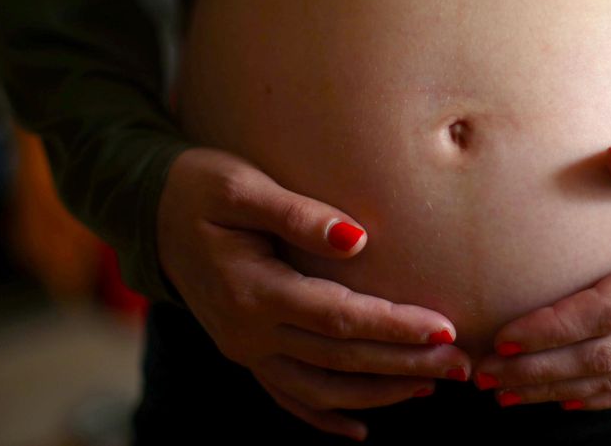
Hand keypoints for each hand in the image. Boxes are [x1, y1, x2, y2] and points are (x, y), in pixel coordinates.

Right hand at [156, 147, 470, 440]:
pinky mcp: (244, 352)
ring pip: (321, 387)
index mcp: (253, 290)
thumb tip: (357, 239)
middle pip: (340, 358)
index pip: (339, 318)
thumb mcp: (240, 187)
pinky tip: (359, 429)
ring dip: (378, 392)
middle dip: (404, 364)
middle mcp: (249, 332)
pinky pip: (288, 396)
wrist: (150, 214)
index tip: (444, 329)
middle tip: (461, 365)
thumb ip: (297, 214)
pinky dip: (325, 415)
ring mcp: (244, 349)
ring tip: (430, 387)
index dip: (393, 326)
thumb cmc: (200, 189)